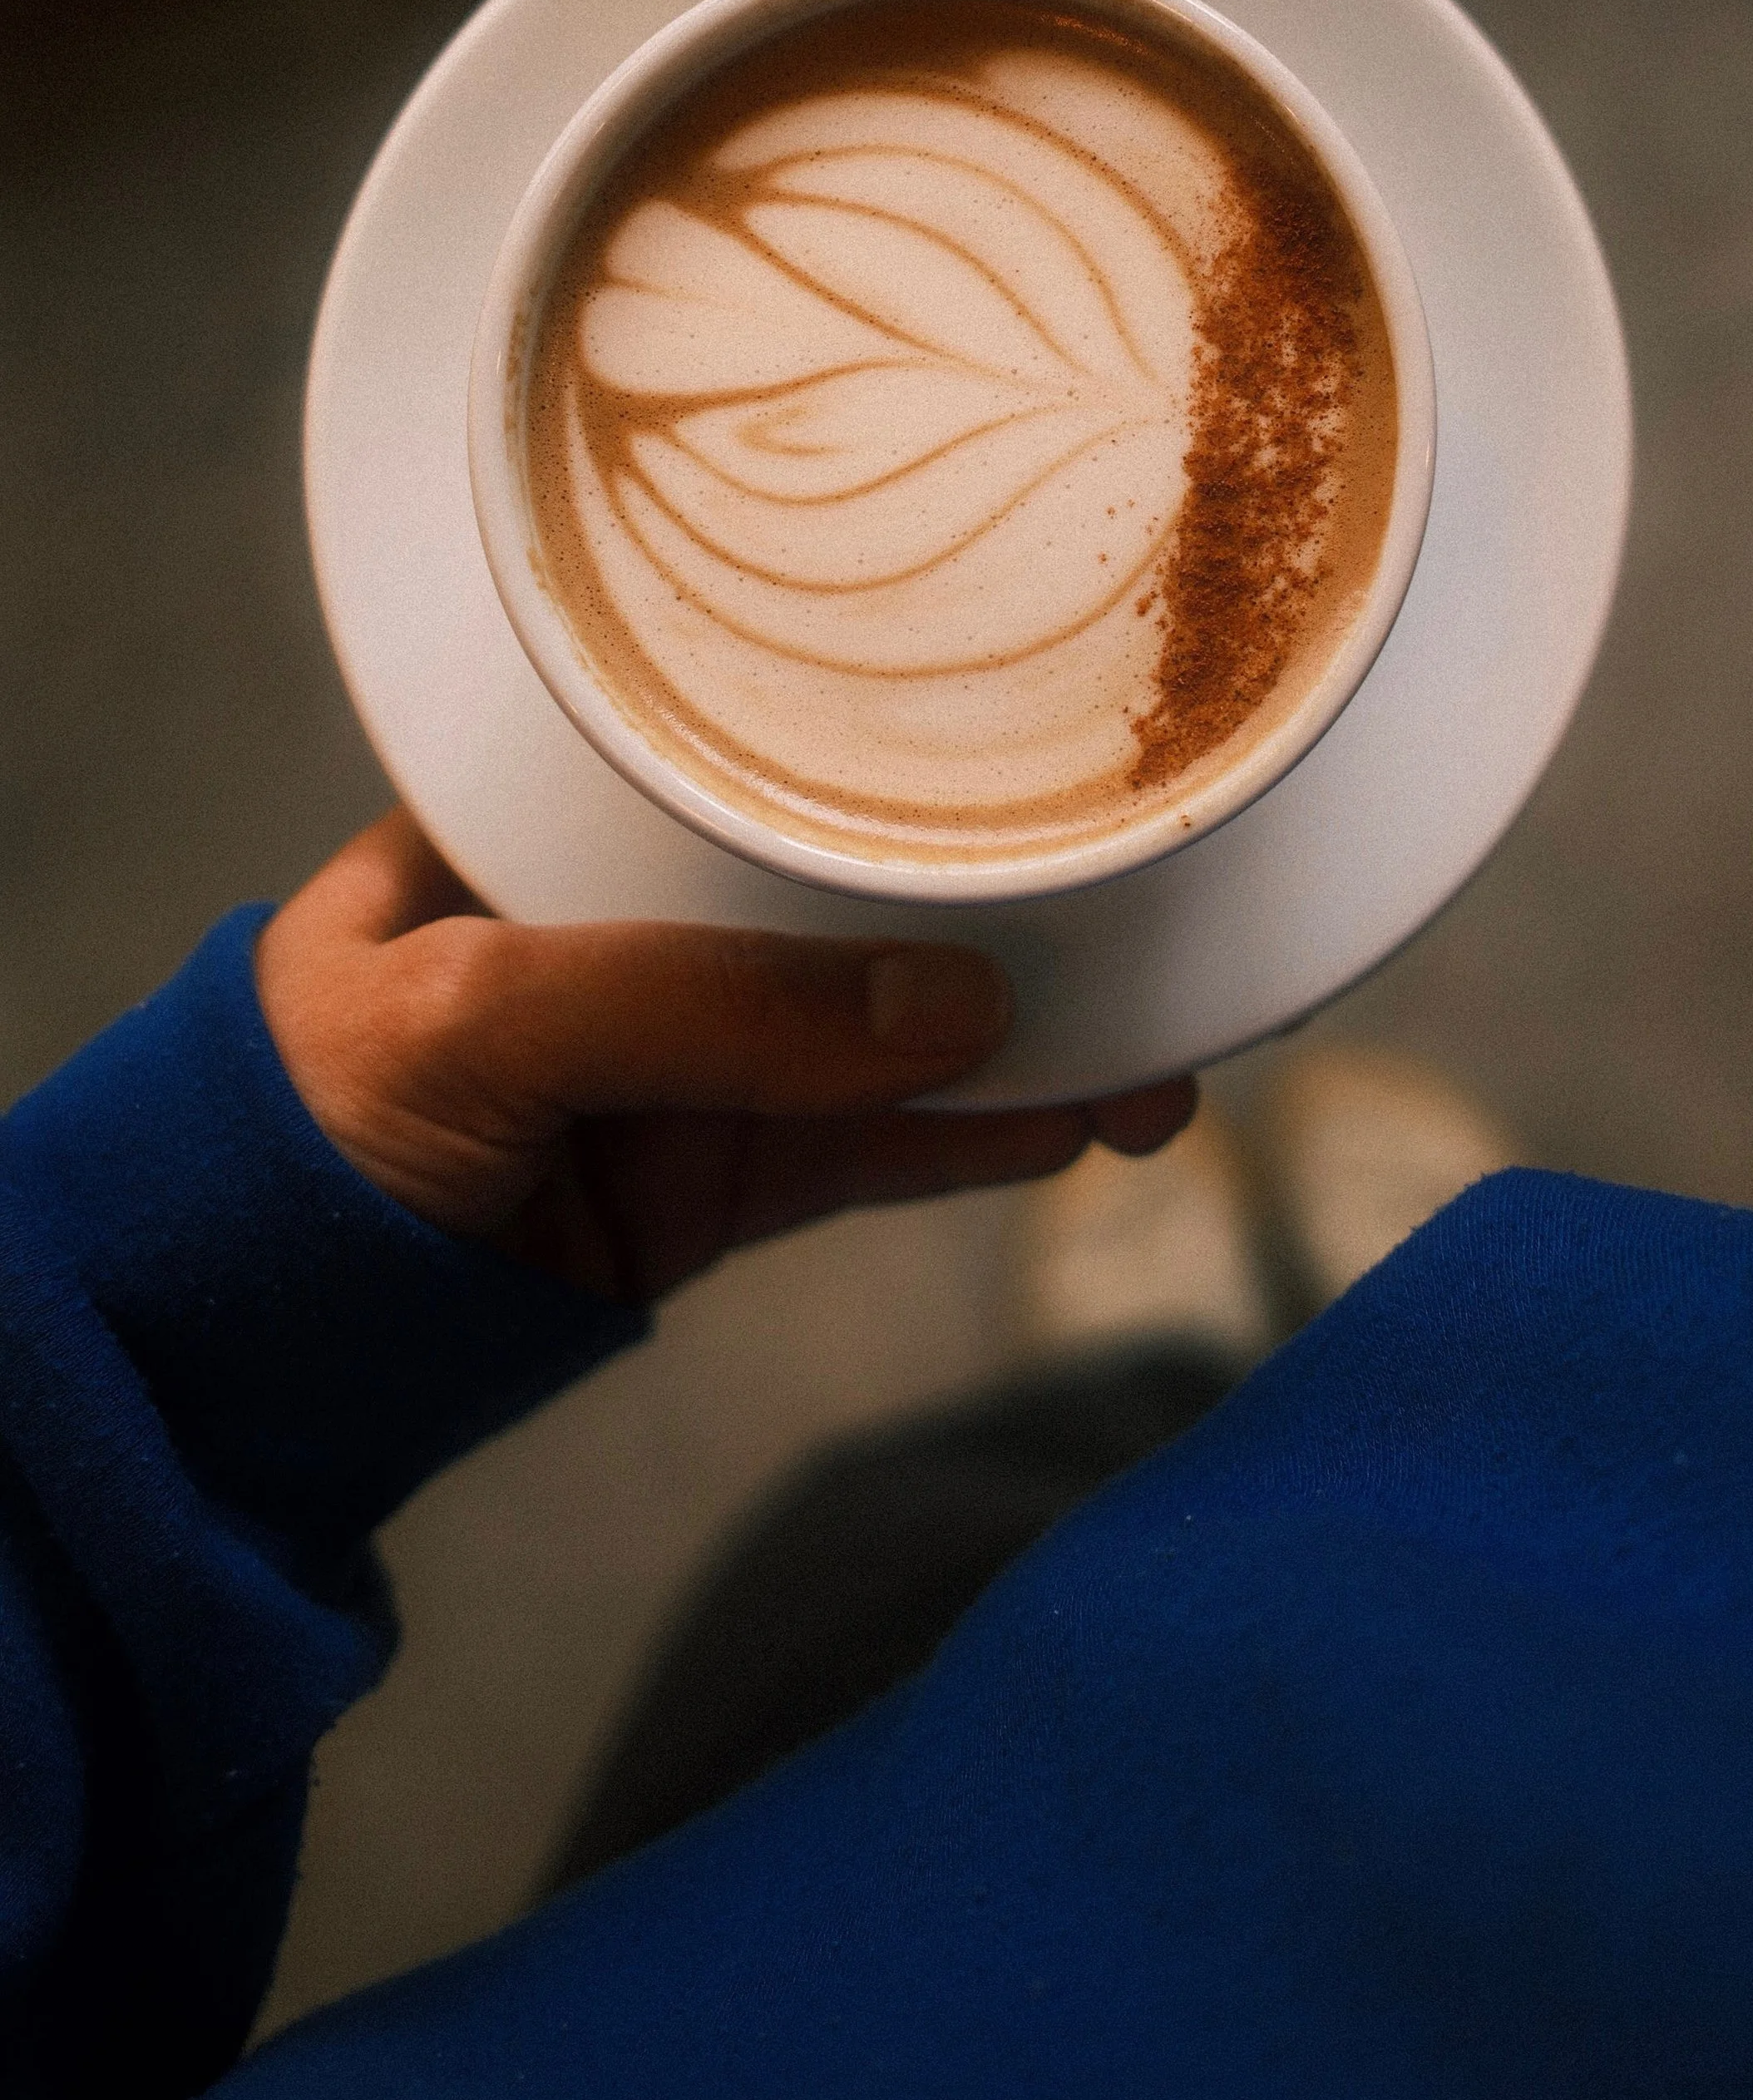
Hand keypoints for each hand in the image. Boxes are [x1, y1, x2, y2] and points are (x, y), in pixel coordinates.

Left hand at [255, 811, 1196, 1304]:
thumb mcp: (474, 1016)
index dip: (892, 745)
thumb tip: (954, 1007)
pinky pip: (874, 1148)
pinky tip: (1085, 1117)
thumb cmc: (297, 1124)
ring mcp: (686, 1052)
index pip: (745, 747)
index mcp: (550, 811)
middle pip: (853, 895)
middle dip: (1006, 913)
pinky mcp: (714, 1177)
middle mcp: (636, 914)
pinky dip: (980, 1139)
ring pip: (893, 1033)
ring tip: (1172, 1050)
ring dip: (1032, 1045)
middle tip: (1159, 918)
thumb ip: (701, 1002)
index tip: (1043, 747)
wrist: (234, 1354)